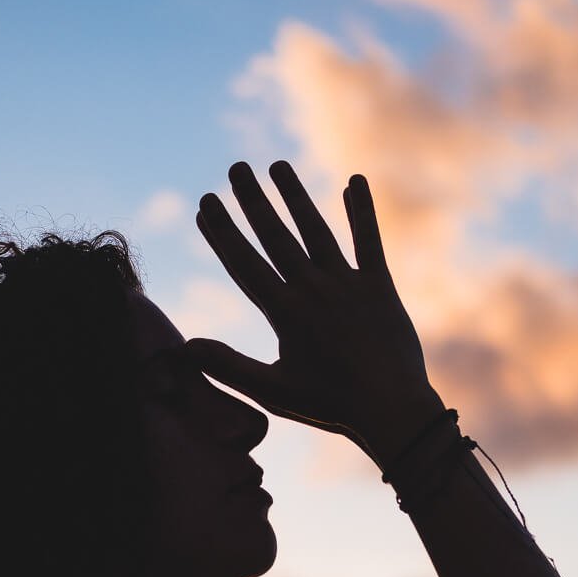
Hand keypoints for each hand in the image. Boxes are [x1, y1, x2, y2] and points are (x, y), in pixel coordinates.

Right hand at [191, 160, 440, 455]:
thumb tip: (184, 348)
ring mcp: (348, 284)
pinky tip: (354, 181)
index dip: (222, 232)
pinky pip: (369, 241)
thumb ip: (227, 366)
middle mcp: (314, 290)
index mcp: (285, 313)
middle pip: (276, 237)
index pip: (244, 263)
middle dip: (252, 201)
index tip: (205, 203)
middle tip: (235, 168)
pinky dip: (361, 211)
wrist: (393, 410)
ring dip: (295, 196)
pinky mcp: (381, 286)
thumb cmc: (330, 406)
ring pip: (315, 230)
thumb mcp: (272, 392)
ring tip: (277, 166)